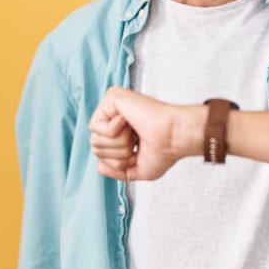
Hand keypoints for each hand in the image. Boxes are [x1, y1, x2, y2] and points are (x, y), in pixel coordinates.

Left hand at [88, 86, 203, 181]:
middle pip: (95, 147)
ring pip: (94, 139)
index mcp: (123, 131)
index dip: (118, 161)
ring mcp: (114, 106)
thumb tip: (99, 166)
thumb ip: (118, 171)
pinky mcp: (112, 97)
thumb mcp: (140, 169)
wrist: (173, 138)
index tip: (139, 150)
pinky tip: (129, 120)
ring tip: (135, 132)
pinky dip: (114, 130)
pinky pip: (95, 126)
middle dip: (117, 153)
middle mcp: (116, 116)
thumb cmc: (164, 151)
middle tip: (137, 141)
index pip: (102, 153)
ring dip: (117, 143)